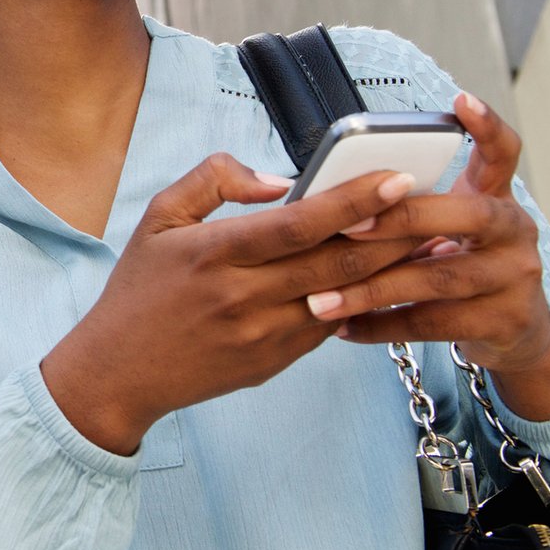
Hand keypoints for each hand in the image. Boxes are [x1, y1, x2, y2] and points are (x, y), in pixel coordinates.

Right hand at [42, 153, 420, 453]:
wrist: (119, 370)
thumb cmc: (140, 289)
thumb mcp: (159, 218)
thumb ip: (214, 181)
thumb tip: (278, 179)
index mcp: (213, 252)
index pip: (299, 223)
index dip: (354, 201)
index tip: (396, 178)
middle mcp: (242, 296)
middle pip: (336, 262)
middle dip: (392, 232)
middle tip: (430, 206)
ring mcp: (262, 336)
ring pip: (344, 296)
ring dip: (390, 269)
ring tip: (425, 241)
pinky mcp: (274, 362)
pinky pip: (329, 326)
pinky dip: (359, 300)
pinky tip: (383, 280)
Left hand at [315, 92, 549, 420]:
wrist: (516, 334)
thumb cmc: (458, 265)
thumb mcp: (445, 230)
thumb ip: (407, 208)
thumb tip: (323, 196)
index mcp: (495, 197)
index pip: (502, 152)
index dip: (486, 126)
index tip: (459, 100)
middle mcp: (514, 230)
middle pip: (464, 213)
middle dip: (398, 219)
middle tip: (344, 226)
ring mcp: (516, 277)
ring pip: (438, 276)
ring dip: (371, 289)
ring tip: (319, 299)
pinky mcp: (506, 321)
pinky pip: (434, 324)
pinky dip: (381, 326)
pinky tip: (343, 329)